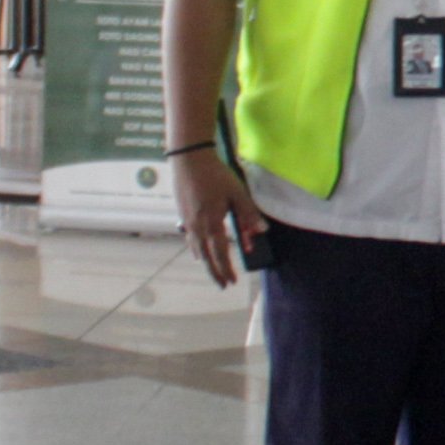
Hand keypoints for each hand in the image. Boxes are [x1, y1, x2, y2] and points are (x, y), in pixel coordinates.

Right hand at [171, 151, 267, 287]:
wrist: (189, 159)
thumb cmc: (215, 174)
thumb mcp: (237, 193)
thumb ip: (249, 213)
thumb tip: (262, 231)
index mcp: (212, 224)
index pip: (220, 254)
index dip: (226, 269)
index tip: (232, 282)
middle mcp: (197, 227)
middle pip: (205, 257)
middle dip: (214, 272)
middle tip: (221, 285)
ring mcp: (187, 220)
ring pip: (195, 247)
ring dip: (204, 260)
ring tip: (210, 267)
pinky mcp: (182, 212)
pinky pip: (189, 237)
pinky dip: (195, 247)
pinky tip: (196, 247)